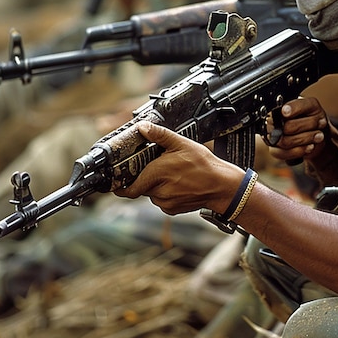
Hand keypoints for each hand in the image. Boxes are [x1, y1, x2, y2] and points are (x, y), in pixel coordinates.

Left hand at [114, 121, 243, 215]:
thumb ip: (159, 135)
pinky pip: (162, 201)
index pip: (128, 188)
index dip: (119, 186)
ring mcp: (165, 203)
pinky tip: (178, 185)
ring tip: (172, 176)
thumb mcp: (182, 143)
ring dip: (156, 186)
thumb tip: (142, 127)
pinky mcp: (172, 210)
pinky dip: (165, 194)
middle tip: (156, 168)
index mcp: (156, 174)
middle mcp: (158, 191)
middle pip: (140, 187)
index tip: (115, 182)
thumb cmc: (204, 165)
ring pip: (151, 194)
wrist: (222, 186)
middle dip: (144, 178)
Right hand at [266, 98, 337, 184]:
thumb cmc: (312, 116)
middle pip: (286, 127)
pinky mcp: (275, 151)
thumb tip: (284, 111)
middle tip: (320, 124)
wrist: (318, 133)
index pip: (279, 111)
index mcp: (277, 109)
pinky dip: (300, 151)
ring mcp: (272, 137)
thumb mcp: (311, 105)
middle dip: (307, 126)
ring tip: (319, 136)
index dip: (292, 112)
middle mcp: (271, 123)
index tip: (306, 114)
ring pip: (285, 142)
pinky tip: (310, 146)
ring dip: (306, 139)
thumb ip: (298, 105)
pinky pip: (283, 154)